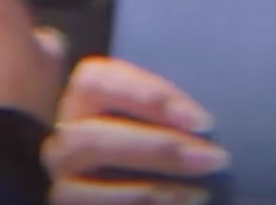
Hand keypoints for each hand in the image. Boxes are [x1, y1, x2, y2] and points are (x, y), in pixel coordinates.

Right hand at [42, 56, 229, 204]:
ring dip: (148, 188)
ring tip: (200, 192)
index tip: (202, 120)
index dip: (149, 97)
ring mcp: (62, 171)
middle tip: (213, 158)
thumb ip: (170, 112)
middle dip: (158, 149)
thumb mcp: (159, 112)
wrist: (128, 179)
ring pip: (83, 184)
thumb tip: (210, 125)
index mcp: (86, 93)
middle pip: (94, 136)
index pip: (101, 82)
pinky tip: (176, 204)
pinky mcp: (66, 200)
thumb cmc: (157, 134)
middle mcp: (66, 130)